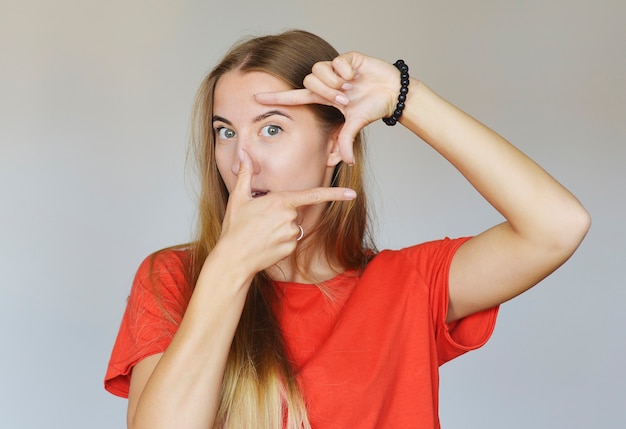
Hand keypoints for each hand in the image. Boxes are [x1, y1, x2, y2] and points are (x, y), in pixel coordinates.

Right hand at [218, 149, 356, 274]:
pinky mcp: (291, 248)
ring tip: (261, 233)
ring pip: (293, 226)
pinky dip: (281, 241)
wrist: (233, 258)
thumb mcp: (238, 198)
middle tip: (261, 221)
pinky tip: (266, 244)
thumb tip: (243, 154)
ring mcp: (291, 234)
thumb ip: (246, 174)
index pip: (313, 195)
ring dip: (281, 228)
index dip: (335, 194)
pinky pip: (291, 241)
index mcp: (280, 201)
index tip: (352, 194)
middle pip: (296, 211)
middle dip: (283, 214)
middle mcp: (289, 217)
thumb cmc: (234, 228)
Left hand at [255, 52, 400, 163]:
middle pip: (309, 81)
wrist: (393, 93)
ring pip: (319, 71)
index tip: (256, 99)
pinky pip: (336, 62)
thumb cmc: (374, 107)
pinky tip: (356, 76)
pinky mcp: (346, 58)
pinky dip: (347, 72)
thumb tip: (348, 163)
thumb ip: (346, 141)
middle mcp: (327, 82)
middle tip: (344, 99)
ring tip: (350, 87)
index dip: (276, 98)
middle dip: (326, 92)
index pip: (295, 97)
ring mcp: (335, 69)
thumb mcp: (355, 125)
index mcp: (324, 97)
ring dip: (335, 82)